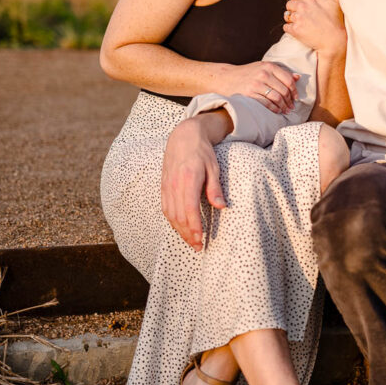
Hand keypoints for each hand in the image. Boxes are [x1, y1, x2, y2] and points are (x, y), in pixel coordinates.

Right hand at [161, 114, 227, 250]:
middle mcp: (174, 184)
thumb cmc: (201, 152)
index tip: (201, 239)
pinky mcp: (163, 187)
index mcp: (189, 179)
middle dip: (188, 234)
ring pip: (171, 215)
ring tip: (191, 242)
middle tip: (199, 247)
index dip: (194, 226)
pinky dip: (173, 222)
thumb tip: (222, 207)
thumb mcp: (214, 167)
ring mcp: (167, 186)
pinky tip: (181, 229)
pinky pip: (166, 209)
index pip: (190, 208)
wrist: (183, 137)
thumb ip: (215, 188)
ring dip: (180, 231)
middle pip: (179, 216)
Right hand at [218, 61, 298, 113]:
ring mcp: (256, 84)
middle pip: (284, 90)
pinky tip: (277, 111)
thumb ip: (280, 72)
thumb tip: (298, 77)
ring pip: (277, 98)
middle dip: (290, 101)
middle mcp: (263, 74)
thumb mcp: (263, 67)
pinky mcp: (249, 93)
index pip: (288, 80)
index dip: (294, 91)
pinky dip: (274, 109)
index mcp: (269, 66)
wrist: (226, 78)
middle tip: (291, 107)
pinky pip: (267, 103)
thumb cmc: (247, 73)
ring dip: (283, 106)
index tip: (296, 97)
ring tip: (285, 110)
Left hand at [283, 0, 345, 54]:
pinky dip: (290, 29)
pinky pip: (286, 27)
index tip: (302, 4)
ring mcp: (298, 19)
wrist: (335, 40)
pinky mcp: (295, 30)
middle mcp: (302, 7)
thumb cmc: (337, 20)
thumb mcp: (334, 0)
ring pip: (286, 15)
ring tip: (302, 23)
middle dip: (294, 9)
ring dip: (291, 19)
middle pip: (289, 4)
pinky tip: (299, 30)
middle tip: (303, 15)